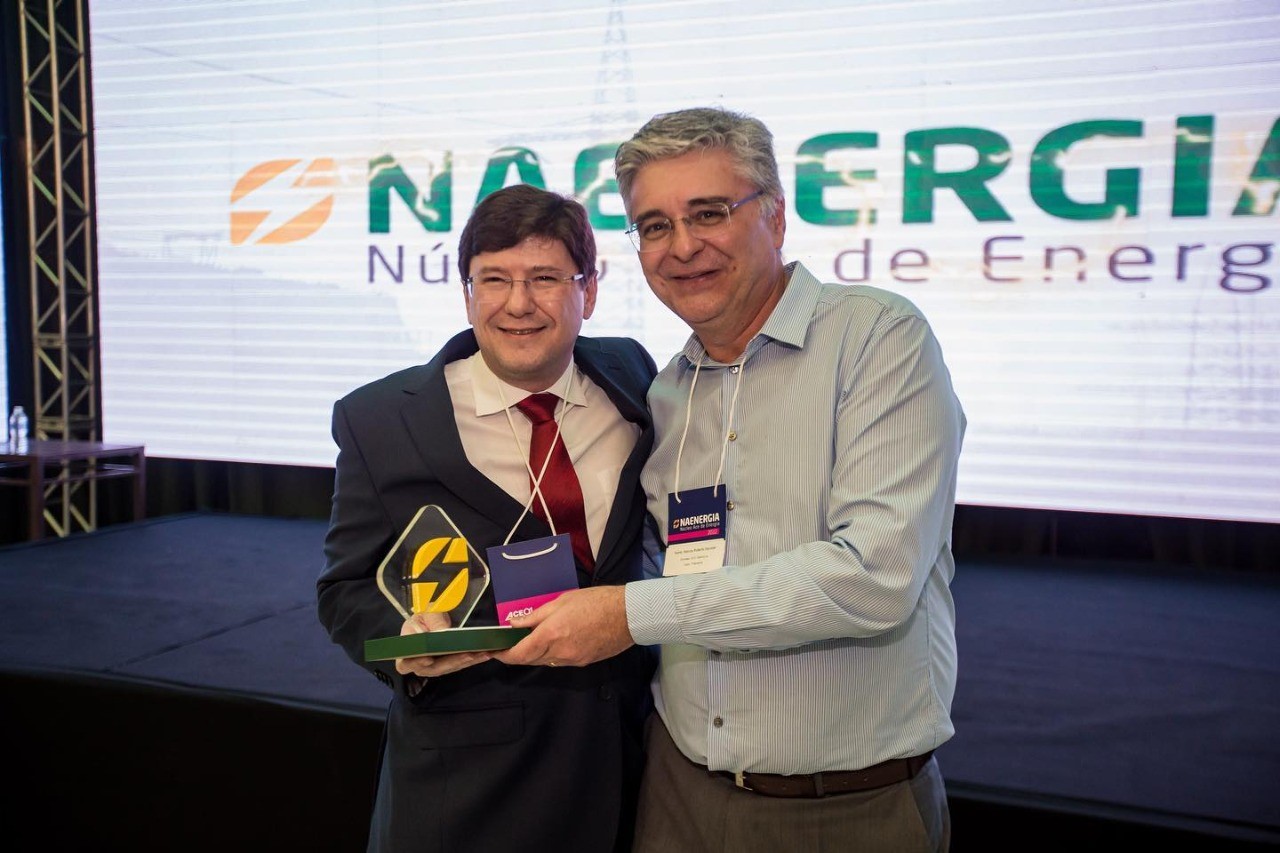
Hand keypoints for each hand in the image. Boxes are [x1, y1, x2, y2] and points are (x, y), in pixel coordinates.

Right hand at [394, 611, 491, 677]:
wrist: (435, 618)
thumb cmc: (425, 615)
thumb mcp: (428, 613)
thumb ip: (433, 621)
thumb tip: (442, 632)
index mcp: (407, 649)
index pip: (404, 663)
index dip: (414, 663)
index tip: (428, 659)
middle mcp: (419, 662)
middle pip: (432, 668)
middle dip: (452, 661)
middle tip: (468, 655)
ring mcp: (434, 665)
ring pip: (449, 668)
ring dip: (466, 661)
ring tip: (481, 653)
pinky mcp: (448, 665)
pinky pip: (459, 664)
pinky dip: (473, 660)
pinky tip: (485, 654)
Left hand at [493, 585, 632, 667]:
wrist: (628, 615)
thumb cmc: (595, 601)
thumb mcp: (561, 601)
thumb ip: (535, 615)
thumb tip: (513, 624)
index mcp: (551, 634)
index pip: (519, 654)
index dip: (502, 656)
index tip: (492, 652)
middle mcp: (559, 652)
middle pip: (529, 661)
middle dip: (516, 654)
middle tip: (507, 644)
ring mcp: (572, 660)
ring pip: (544, 662)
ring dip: (534, 654)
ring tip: (530, 640)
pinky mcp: (584, 663)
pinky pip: (560, 662)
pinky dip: (551, 654)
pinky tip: (554, 642)